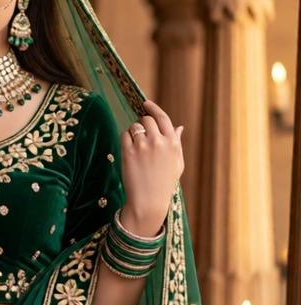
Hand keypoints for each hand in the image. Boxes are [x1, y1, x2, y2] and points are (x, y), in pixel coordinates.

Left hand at [119, 98, 184, 235]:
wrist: (149, 200)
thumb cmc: (164, 183)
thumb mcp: (177, 163)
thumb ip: (177, 143)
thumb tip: (179, 127)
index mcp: (172, 143)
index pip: (163, 117)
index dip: (153, 108)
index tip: (145, 104)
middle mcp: (159, 141)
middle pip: (146, 120)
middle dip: (142, 124)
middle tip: (141, 136)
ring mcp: (143, 146)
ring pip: (134, 127)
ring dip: (133, 133)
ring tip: (137, 149)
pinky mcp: (129, 152)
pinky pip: (124, 135)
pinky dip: (125, 140)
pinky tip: (130, 151)